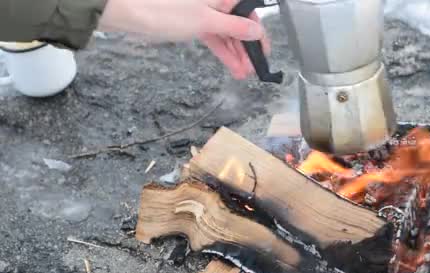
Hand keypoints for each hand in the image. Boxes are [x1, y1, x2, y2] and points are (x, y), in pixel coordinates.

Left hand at [99, 0, 269, 78]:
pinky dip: (222, 51)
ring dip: (235, 54)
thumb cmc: (165, 10)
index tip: (263, 54)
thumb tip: (258, 31)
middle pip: (239, 26)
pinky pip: (214, 37)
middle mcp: (216, 2)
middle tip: (253, 69)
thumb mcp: (207, 21)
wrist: (131, 12)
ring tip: (242, 74)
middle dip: (246, 49)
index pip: (249, 14)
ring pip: (227, 34)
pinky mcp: (193, 22)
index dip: (258, 36)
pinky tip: (231, 66)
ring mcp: (204, 12)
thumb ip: (235, 27)